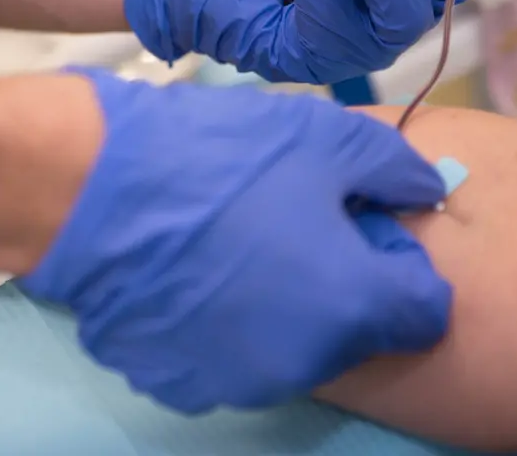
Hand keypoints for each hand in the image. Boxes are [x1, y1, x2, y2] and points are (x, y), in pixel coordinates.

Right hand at [19, 68, 451, 414]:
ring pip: (291, 346)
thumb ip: (393, 168)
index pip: (425, 311)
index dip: (402, 263)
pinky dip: (224, 322)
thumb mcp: (322, 135)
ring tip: (236, 240)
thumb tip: (427, 191)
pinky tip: (193, 269)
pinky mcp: (181, 381)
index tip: (361, 225)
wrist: (89, 190)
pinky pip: (227, 354)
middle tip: (292, 222)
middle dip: (341, 285)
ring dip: (283, 305)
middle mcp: (305, 361)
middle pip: (354, 332)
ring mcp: (238, 379)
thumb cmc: (215, 157)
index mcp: (352, 305)